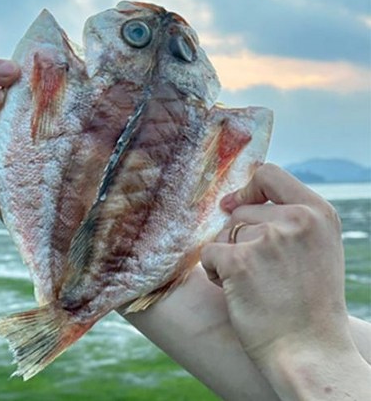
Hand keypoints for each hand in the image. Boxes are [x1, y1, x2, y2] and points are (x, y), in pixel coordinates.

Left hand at [201, 164, 370, 398]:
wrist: (310, 353)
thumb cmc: (310, 303)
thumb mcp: (317, 247)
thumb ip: (288, 217)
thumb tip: (236, 199)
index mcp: (318, 212)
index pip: (269, 174)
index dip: (248, 188)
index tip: (235, 205)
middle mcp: (295, 219)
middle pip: (240, 211)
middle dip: (239, 238)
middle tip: (261, 272)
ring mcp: (267, 239)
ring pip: (224, 233)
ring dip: (229, 256)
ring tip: (255, 284)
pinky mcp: (239, 261)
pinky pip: (209, 253)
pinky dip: (214, 271)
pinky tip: (237, 292)